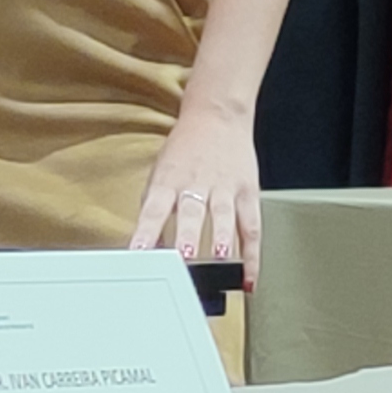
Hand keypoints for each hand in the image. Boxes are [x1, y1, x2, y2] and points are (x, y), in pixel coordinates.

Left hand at [131, 107, 260, 273]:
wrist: (217, 115)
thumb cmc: (186, 150)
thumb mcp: (161, 175)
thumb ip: (155, 211)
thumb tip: (148, 249)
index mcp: (169, 180)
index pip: (154, 208)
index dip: (146, 231)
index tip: (139, 253)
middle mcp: (197, 183)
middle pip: (192, 212)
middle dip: (188, 236)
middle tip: (184, 257)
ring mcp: (224, 187)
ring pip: (224, 216)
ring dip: (221, 239)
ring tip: (219, 259)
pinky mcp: (248, 191)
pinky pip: (252, 227)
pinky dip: (251, 255)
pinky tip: (248, 277)